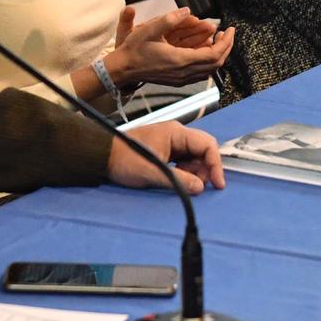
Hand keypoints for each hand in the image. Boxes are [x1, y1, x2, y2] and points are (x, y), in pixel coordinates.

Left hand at [106, 123, 224, 194]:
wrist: (102, 156)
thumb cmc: (124, 159)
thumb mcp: (152, 172)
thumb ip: (178, 180)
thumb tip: (200, 187)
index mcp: (175, 133)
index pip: (207, 144)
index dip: (215, 164)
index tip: (217, 183)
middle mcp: (176, 135)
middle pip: (203, 150)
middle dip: (206, 169)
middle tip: (200, 187)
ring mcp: (171, 143)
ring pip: (195, 157)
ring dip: (196, 172)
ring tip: (188, 185)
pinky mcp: (166, 151)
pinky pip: (184, 161)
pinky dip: (187, 172)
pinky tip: (180, 181)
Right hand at [108, 7, 234, 87]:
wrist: (123, 69)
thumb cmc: (135, 50)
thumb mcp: (149, 30)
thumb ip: (169, 19)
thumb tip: (187, 11)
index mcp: (181, 60)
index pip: (214, 54)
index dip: (226, 42)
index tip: (229, 29)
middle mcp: (184, 73)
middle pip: (216, 63)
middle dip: (225, 47)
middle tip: (227, 33)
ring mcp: (182, 79)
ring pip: (210, 70)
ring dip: (218, 54)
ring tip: (217, 39)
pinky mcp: (178, 80)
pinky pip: (201, 73)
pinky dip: (208, 61)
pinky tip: (203, 50)